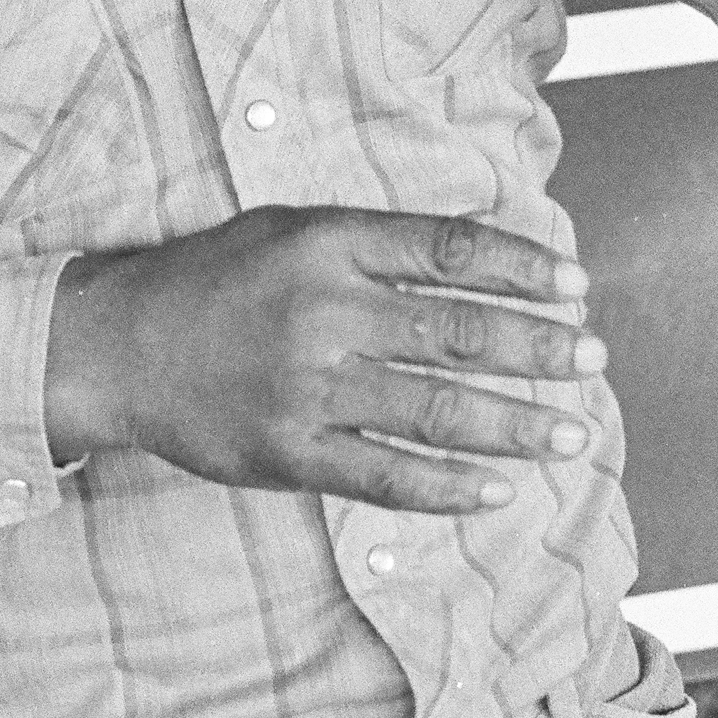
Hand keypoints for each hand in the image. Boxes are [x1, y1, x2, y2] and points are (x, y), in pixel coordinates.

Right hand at [45, 205, 603, 514]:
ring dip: (514, 422)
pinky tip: (497, 491)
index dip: (521, 265)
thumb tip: (479, 256)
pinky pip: (385, 473)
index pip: (450, 249)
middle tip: (593, 354)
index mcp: (333, 240)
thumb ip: (378, 240)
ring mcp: (311, 385)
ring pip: (435, 408)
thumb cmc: (221, 276)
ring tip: (571, 429)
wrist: (125, 345)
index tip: (574, 283)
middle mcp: (328, 308)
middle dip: (537, 345)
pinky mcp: (293, 451)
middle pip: (457, 328)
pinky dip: (446, 487)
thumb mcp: (296, 226)